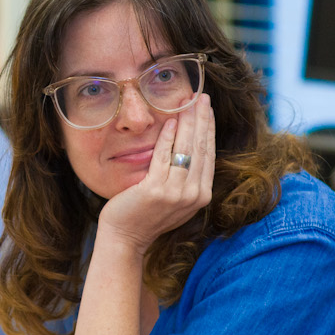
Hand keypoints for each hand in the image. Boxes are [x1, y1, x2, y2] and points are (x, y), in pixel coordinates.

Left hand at [98, 94, 215, 253]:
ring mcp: (176, 194)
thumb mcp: (175, 197)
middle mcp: (194, 195)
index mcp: (202, 195)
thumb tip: (190, 146)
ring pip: (186, 149)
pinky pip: (164, 156)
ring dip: (188, 122)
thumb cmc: (146, 215)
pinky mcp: (156, 191)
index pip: (209, 154)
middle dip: (203, 118)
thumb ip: (186, 177)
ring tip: (187, 101)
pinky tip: (170, 120)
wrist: (125, 238)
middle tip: (202, 96)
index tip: (208, 108)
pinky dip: (168, 137)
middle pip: (201, 148)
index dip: (209, 129)